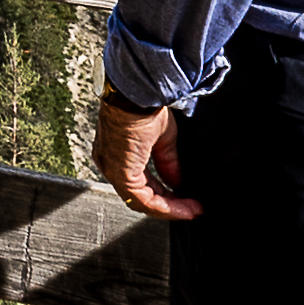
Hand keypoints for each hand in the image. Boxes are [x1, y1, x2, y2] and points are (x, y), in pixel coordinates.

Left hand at [95, 97, 198, 222]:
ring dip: (170, 208)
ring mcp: (113, 170)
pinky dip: (165, 206)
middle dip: (170, 204)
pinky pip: (143, 199)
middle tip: (192, 209)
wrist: (136, 94)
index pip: (140, 183)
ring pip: (142, 201)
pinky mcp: (120, 173)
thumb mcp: (161, 137)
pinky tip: (183, 207)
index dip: (165, 194)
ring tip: (192, 210)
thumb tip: (177, 183)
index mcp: (117, 153)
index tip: (186, 199)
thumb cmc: (143, 104)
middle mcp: (110, 164)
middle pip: (141, 195)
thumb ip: (167, 162)